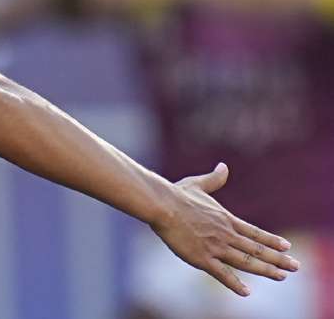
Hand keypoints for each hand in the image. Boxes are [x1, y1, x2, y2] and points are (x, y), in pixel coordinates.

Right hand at [151, 163, 300, 295]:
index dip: (271, 240)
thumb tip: (223, 166)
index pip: (255, 233)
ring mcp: (215, 247)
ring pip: (246, 262)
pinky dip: (235, 284)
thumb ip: (214, 179)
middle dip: (278, 259)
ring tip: (281, 276)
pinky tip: (247, 292)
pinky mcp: (201, 258)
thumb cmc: (176, 195)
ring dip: (266, 270)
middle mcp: (226, 234)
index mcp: (226, 219)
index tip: (287, 246)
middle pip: (257, 249)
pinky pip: (222, 274)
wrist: (162, 206)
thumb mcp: (198, 184)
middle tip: (296, 267)